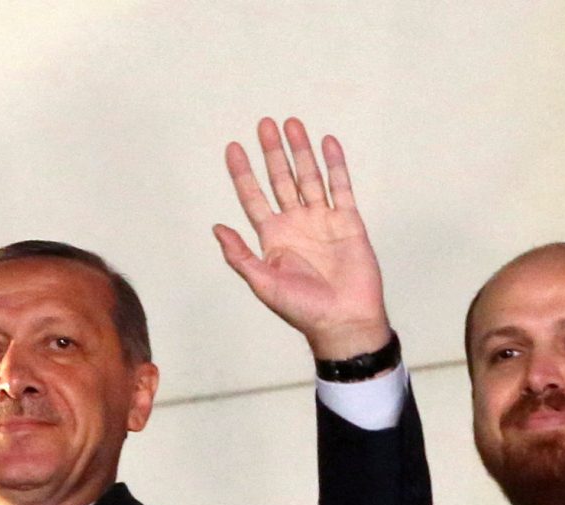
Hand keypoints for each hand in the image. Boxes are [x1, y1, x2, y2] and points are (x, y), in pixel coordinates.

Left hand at [214, 117, 390, 361]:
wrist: (344, 321)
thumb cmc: (303, 309)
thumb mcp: (263, 284)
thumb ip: (240, 255)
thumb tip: (216, 228)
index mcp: (273, 238)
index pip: (254, 197)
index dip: (243, 173)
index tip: (233, 148)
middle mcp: (296, 224)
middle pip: (281, 179)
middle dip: (272, 152)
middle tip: (264, 125)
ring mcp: (323, 220)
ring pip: (309, 177)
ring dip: (300, 151)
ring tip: (291, 124)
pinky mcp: (348, 222)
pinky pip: (341, 187)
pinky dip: (334, 164)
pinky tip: (327, 142)